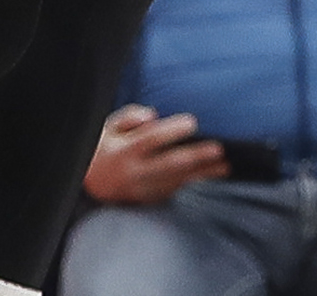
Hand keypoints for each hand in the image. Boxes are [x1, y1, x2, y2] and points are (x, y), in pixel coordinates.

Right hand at [86, 106, 225, 205]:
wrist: (92, 185)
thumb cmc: (104, 148)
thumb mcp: (108, 127)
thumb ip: (129, 117)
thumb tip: (151, 115)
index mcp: (125, 150)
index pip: (152, 139)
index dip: (172, 131)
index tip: (192, 122)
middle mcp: (136, 172)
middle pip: (170, 164)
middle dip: (196, 157)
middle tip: (218, 150)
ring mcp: (145, 189)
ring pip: (178, 181)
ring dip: (202, 174)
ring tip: (224, 167)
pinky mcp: (151, 199)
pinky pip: (176, 190)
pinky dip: (194, 182)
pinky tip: (211, 176)